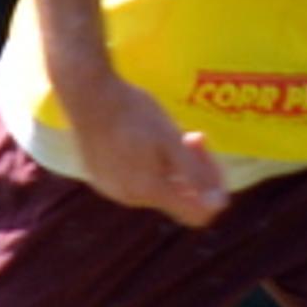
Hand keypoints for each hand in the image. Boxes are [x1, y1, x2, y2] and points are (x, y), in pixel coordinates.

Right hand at [59, 63, 229, 228]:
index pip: (197, 213)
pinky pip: (136, 180)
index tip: (212, 162)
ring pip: (157, 187)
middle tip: (195, 137)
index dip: (213, 192)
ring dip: (173, 166)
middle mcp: (130, 198)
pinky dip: (150, 165)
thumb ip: (196, 173)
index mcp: (150, 190)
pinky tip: (147, 138)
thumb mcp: (172, 139)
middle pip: (178, 198)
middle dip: (194, 172)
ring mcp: (112, 189)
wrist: (87, 93)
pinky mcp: (101, 178)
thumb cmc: (133, 112)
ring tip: (171, 134)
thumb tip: (220, 205)